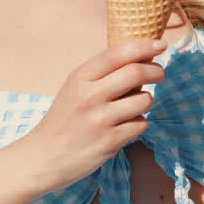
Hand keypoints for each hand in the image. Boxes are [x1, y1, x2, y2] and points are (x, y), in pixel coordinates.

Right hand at [24, 39, 166, 191]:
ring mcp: (100, 120)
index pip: (117, 53)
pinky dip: (139, 123)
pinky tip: (125, 126)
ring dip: (147, 101)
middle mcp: (89, 96)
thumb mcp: (75, 88)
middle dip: (156, 71)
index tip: (160, 45)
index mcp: (80, 77)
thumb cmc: (64, 120)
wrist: (43, 158)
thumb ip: (102, 74)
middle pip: (136, 72)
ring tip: (135, 106)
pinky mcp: (109, 142)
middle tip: (160, 74)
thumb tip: (141, 59)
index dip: (143, 46)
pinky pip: (141, 124)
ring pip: (144, 100)